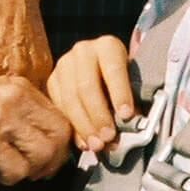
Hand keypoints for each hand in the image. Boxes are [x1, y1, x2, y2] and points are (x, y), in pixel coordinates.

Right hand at [0, 66, 71, 183]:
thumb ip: (15, 108)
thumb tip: (33, 136)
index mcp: (19, 87)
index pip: (60, 118)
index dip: (59, 143)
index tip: (49, 155)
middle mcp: (16, 101)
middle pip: (58, 138)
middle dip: (52, 161)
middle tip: (38, 171)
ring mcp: (1, 121)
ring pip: (42, 156)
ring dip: (31, 171)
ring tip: (13, 172)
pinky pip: (14, 170)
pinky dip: (9, 178)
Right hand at [47, 36, 136, 152]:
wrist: (101, 72)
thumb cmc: (122, 79)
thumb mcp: (133, 82)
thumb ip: (136, 97)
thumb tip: (136, 121)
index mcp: (108, 46)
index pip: (113, 69)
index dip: (120, 93)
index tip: (126, 115)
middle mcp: (83, 51)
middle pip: (87, 86)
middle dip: (99, 115)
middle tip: (109, 136)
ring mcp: (64, 65)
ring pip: (71, 99)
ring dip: (84, 126)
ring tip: (97, 144)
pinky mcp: (52, 81)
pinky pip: (59, 108)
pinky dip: (72, 128)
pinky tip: (83, 141)